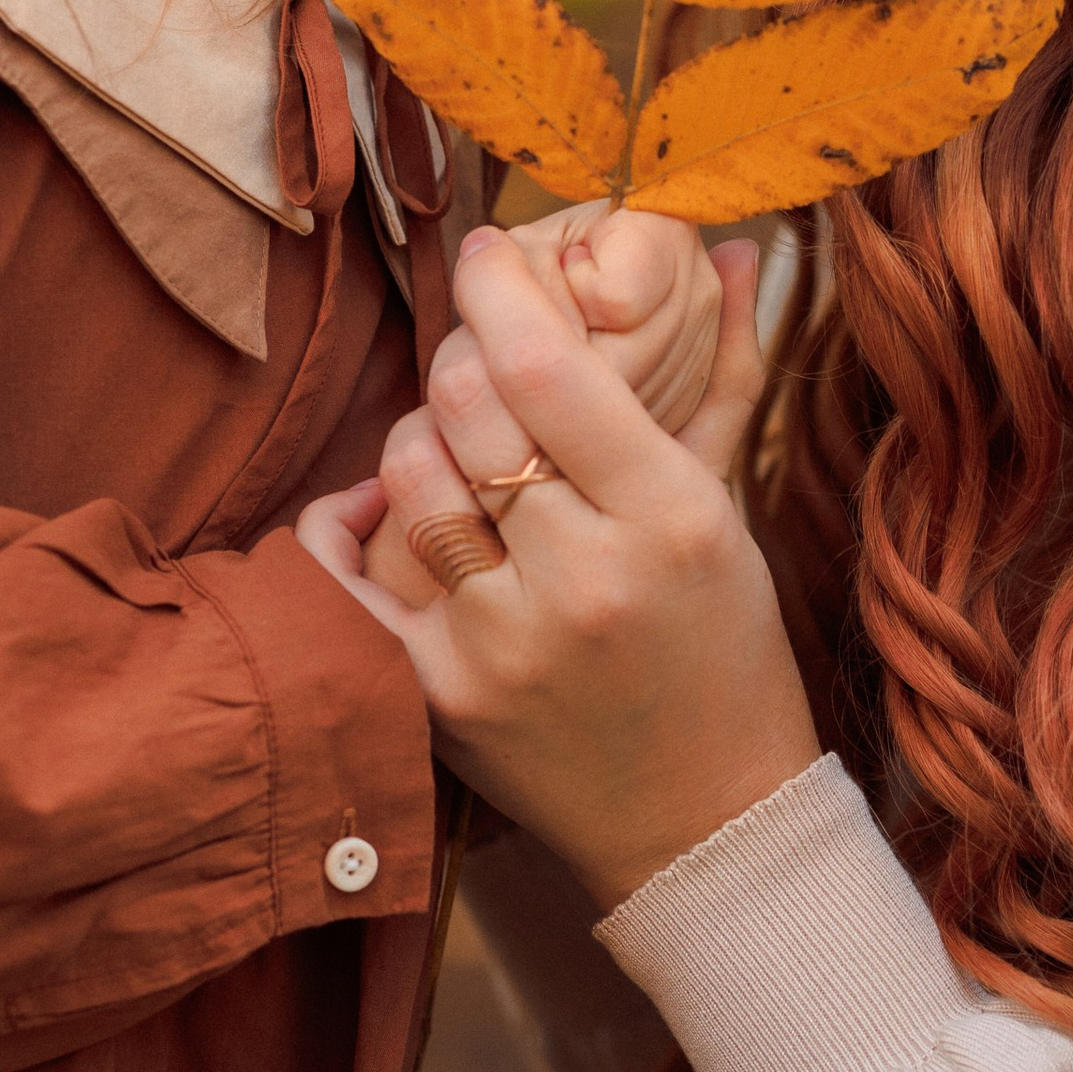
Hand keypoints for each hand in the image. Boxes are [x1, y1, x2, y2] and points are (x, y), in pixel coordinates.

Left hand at [300, 232, 819, 910]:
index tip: (488, 254)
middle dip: (461, 360)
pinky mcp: (437, 697)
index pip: (549, 365)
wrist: (703, 824)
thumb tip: (722, 247)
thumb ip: (722, 376)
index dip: (500, 288)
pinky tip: (363, 510)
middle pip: (464, 406)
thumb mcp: (731, 513)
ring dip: (420, 443)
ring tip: (459, 456)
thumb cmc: (727, 654)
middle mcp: (582, 577)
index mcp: (668, 518)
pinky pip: (344, 580)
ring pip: (407, 475)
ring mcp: (501, 642)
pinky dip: (341, 528)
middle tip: (479, 362)